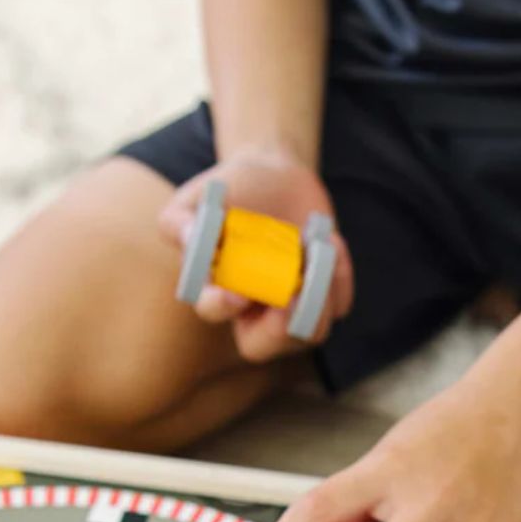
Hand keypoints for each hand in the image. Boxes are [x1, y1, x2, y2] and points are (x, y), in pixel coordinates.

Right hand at [159, 145, 353, 362]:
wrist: (276, 174)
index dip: (220, 307)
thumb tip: (188, 239)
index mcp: (216, 288)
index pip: (212, 312)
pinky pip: (338, 304)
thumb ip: (180, 221)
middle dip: (276, 333)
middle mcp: (252, 309)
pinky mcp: (322, 296)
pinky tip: (329, 241)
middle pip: (261, 347)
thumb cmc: (231, 191)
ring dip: (317, 301)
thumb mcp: (198, 198)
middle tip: (289, 300)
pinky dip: (339, 276)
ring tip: (320, 254)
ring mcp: (290, 307)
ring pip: (309, 333)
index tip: (236, 291)